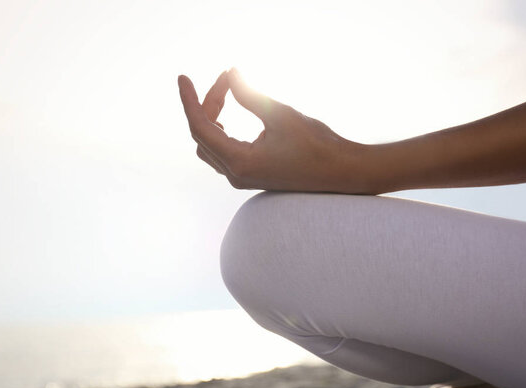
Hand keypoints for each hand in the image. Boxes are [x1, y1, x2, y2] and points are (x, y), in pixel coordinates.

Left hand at [178, 69, 368, 192]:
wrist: (342, 172)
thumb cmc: (317, 145)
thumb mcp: (281, 115)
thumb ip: (250, 95)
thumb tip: (232, 73)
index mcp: (240, 162)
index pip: (200, 127)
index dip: (189, 100)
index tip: (183, 78)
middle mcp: (236, 174)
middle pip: (204, 134)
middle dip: (208, 103)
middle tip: (227, 78)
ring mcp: (242, 177)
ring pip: (211, 144)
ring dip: (213, 116)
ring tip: (228, 91)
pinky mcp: (251, 175)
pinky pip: (222, 152)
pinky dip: (221, 130)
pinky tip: (228, 116)